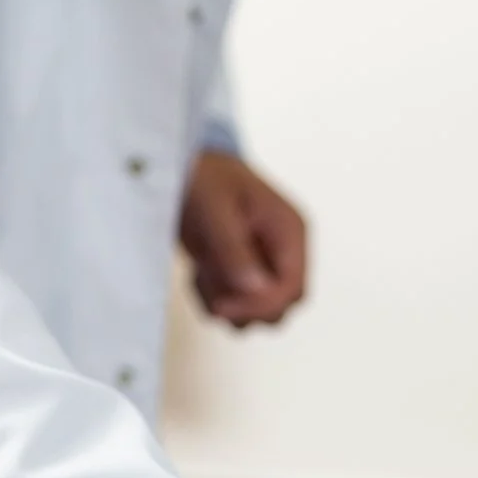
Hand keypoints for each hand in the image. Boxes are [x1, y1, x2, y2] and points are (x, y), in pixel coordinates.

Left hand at [178, 151, 307, 327]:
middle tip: (207, 284)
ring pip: (258, 312)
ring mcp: (264, 265)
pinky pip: (237, 306)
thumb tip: (254, 289)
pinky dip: (213, 299)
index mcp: (289, 231)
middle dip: (243, 306)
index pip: (292, 288)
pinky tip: (199, 273)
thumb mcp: (215, 209)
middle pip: (280, 306)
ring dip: (226, 304)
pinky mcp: (243, 273)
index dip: (262, 304)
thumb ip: (234, 249)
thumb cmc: (203, 177)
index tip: (223, 304)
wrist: (185, 166)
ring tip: (201, 273)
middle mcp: (283, 252)